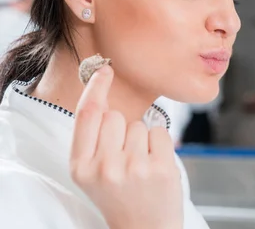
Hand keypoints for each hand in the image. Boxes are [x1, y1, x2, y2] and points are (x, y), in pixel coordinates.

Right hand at [70, 66, 182, 228]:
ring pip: (139, 125)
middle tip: (125, 157)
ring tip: (141, 167)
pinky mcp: (159, 168)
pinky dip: (161, 144)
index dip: (96, 88)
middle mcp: (103, 167)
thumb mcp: (93, 172)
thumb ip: (93, 139)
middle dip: (122, 128)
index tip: (104, 70)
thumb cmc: (120, 196)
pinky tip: (155, 166)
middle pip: (115, 116)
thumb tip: (102, 90)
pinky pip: (160, 133)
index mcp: (80, 167)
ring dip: (142, 140)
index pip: (87, 115)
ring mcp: (133, 168)